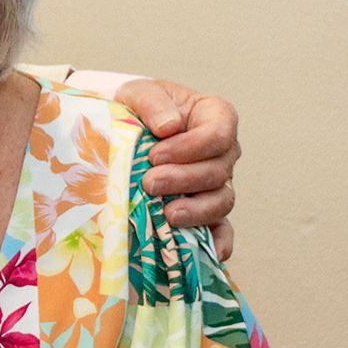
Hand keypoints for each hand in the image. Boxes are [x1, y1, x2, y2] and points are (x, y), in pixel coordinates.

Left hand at [113, 78, 240, 257]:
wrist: (125, 127)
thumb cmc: (138, 107)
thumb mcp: (140, 92)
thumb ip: (154, 102)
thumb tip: (169, 127)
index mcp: (215, 117)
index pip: (219, 134)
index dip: (191, 147)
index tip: (155, 154)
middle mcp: (222, 152)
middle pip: (218, 172)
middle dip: (184, 180)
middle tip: (149, 183)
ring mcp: (216, 183)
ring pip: (221, 201)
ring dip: (197, 211)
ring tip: (167, 214)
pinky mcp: (204, 209)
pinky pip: (222, 230)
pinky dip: (219, 243)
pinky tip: (211, 255)